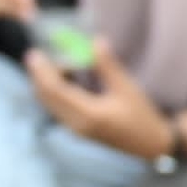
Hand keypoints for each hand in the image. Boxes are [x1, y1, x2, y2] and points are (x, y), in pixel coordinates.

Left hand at [26, 42, 171, 159]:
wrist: (151, 146)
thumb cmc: (143, 118)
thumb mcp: (128, 89)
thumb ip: (108, 66)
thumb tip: (95, 41)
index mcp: (88, 114)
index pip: (54, 90)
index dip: (42, 71)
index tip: (35, 53)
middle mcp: (76, 124)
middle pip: (46, 97)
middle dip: (40, 75)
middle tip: (41, 55)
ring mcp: (75, 129)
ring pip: (49, 102)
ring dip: (49, 83)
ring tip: (65, 66)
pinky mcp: (77, 129)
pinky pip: (57, 107)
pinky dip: (55, 92)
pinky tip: (69, 79)